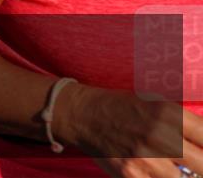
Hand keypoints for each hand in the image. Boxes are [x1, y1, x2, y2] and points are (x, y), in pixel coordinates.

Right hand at [58, 85, 202, 177]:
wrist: (83, 114)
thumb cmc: (123, 108)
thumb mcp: (157, 105)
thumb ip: (186, 125)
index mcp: (170, 114)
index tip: (202, 152)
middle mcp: (160, 135)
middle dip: (201, 166)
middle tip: (196, 165)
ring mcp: (146, 158)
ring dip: (183, 175)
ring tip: (174, 169)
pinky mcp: (131, 174)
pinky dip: (159, 177)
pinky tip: (157, 172)